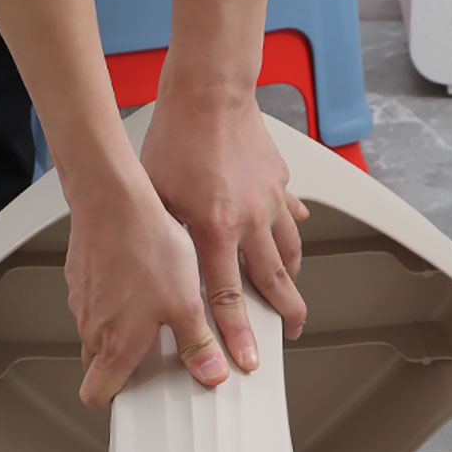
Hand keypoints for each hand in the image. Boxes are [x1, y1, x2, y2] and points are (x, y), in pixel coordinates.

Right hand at [65, 165, 229, 407]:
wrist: (114, 200)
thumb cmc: (144, 247)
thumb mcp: (185, 305)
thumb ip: (196, 344)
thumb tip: (210, 371)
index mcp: (115, 345)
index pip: (96, 394)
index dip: (112, 401)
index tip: (130, 396)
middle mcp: (92, 328)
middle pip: (96, 364)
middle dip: (119, 365)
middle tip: (149, 353)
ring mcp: (82, 302)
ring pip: (95, 331)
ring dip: (116, 330)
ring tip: (149, 310)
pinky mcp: (80, 276)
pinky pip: (94, 300)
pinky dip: (111, 299)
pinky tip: (136, 279)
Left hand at [141, 88, 308, 372]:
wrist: (211, 92)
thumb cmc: (178, 139)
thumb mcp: (159, 200)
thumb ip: (169, 240)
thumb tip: (168, 274)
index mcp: (217, 230)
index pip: (230, 297)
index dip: (241, 334)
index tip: (251, 358)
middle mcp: (251, 221)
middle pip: (276, 283)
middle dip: (285, 315)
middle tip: (288, 334)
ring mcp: (271, 202)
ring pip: (290, 253)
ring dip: (292, 279)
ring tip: (290, 296)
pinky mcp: (280, 183)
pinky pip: (291, 217)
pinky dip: (292, 234)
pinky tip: (291, 240)